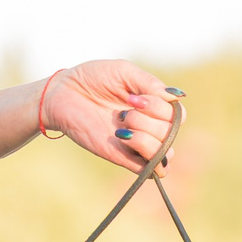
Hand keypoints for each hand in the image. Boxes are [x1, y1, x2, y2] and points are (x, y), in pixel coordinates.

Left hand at [40, 61, 179, 172]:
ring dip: (147, 136)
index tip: (135, 97)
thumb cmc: (92, 79)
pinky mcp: (123, 158)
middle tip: (123, 110)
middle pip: (171, 132)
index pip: (178, 115)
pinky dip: (145, 155)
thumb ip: (150, 83)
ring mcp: (137, 144)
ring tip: (122, 125)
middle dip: (150, 119)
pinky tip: (122, 137)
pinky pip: (150, 169)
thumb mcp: (124, 72)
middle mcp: (149, 127)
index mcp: (153, 108)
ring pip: (166, 153)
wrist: (63, 94)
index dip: (162, 107)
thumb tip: (177, 97)